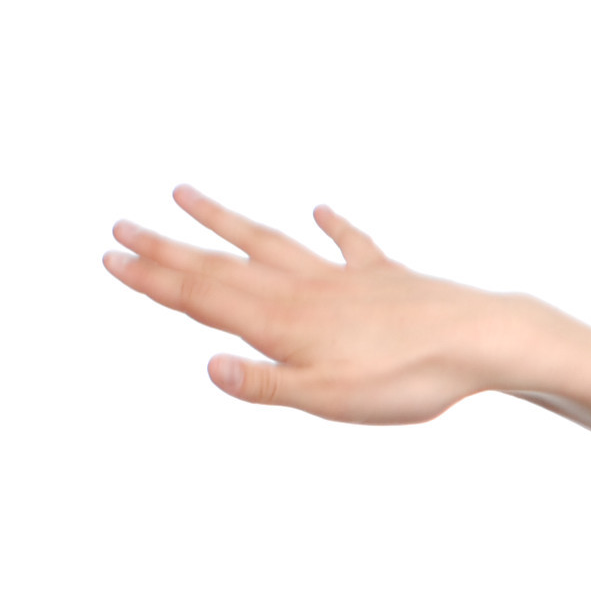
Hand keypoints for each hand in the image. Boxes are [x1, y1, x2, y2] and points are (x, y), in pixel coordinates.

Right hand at [104, 187, 517, 422]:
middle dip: (167, 248)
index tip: (110, 257)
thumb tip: (206, 366)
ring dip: (225, 220)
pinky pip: (351, 244)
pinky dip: (332, 226)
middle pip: (222, 265)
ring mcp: (343, 278)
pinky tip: (319, 208)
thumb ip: (265, 384)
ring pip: (270, 242)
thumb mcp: (328, 399)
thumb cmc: (407, 379)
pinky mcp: (386, 276)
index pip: (201, 298)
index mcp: (281, 322)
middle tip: (120, 224)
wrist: (481, 341)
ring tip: (184, 192)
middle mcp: (302, 290)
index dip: (152, 280)